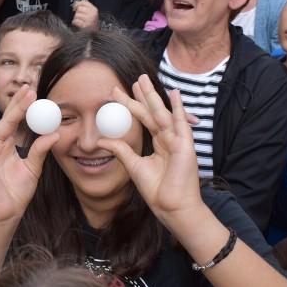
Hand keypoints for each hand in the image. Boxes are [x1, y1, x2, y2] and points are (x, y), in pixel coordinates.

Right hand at [0, 85, 58, 225]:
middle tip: (24, 88)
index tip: (33, 92)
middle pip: (1, 118)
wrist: (7, 214)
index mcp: (7, 144)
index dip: (22, 106)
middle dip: (11, 103)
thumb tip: (54, 133)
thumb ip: (39, 150)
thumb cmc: (17, 192)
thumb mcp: (33, 169)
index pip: (15, 120)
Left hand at [71, 0, 98, 29]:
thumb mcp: (90, 12)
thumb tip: (76, 2)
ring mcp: (89, 20)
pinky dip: (74, 22)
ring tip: (79, 21)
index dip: (77, 4)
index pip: (84, 2)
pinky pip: (75, 21)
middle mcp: (92, 14)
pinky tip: (78, 24)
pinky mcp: (84, 26)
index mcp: (94, 9)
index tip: (75, 7)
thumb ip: (84, 6)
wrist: (93, 32)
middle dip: (77, 12)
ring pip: (76, 15)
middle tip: (79, 16)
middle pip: (79, 9)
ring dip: (76, 18)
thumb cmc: (90, 22)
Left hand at [96, 76, 203, 228]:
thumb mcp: (134, 165)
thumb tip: (101, 140)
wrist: (172, 208)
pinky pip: (181, 124)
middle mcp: (168, 139)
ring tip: (144, 80)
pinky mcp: (186, 146)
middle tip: (134, 78)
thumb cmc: (158, 191)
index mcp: (159, 143)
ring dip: (153, 96)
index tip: (116, 92)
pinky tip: (174, 94)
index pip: (143, 119)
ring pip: (162, 113)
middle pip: (153, 112)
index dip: (130, 105)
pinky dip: (178, 108)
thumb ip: (121, 150)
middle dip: (143, 95)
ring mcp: (177, 141)